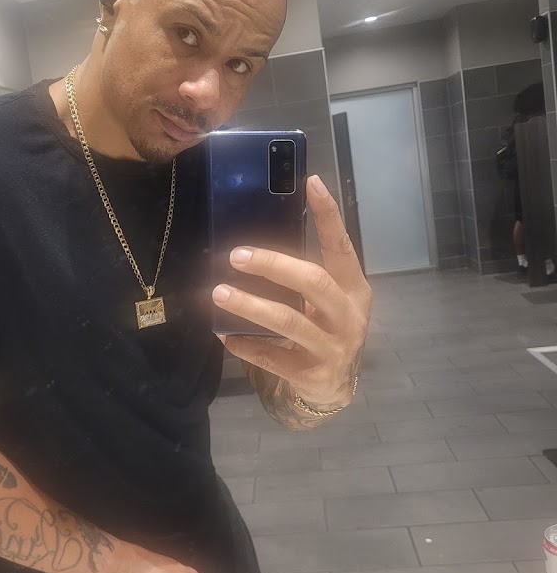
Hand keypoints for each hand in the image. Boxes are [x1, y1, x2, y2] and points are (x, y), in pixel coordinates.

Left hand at [212, 174, 372, 410]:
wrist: (336, 389)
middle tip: (236, 255)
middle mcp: (349, 316)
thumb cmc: (325, 331)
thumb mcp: (326, 302)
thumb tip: (257, 244)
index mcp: (353, 290)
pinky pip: (274, 358)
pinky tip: (224, 336)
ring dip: (250, 305)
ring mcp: (333, 347)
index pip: (341, 247)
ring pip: (290, 322)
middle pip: (314, 282)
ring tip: (219, 292)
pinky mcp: (314, 375)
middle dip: (273, 265)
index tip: (310, 183)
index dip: (328, 216)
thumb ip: (305, 277)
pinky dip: (247, 345)